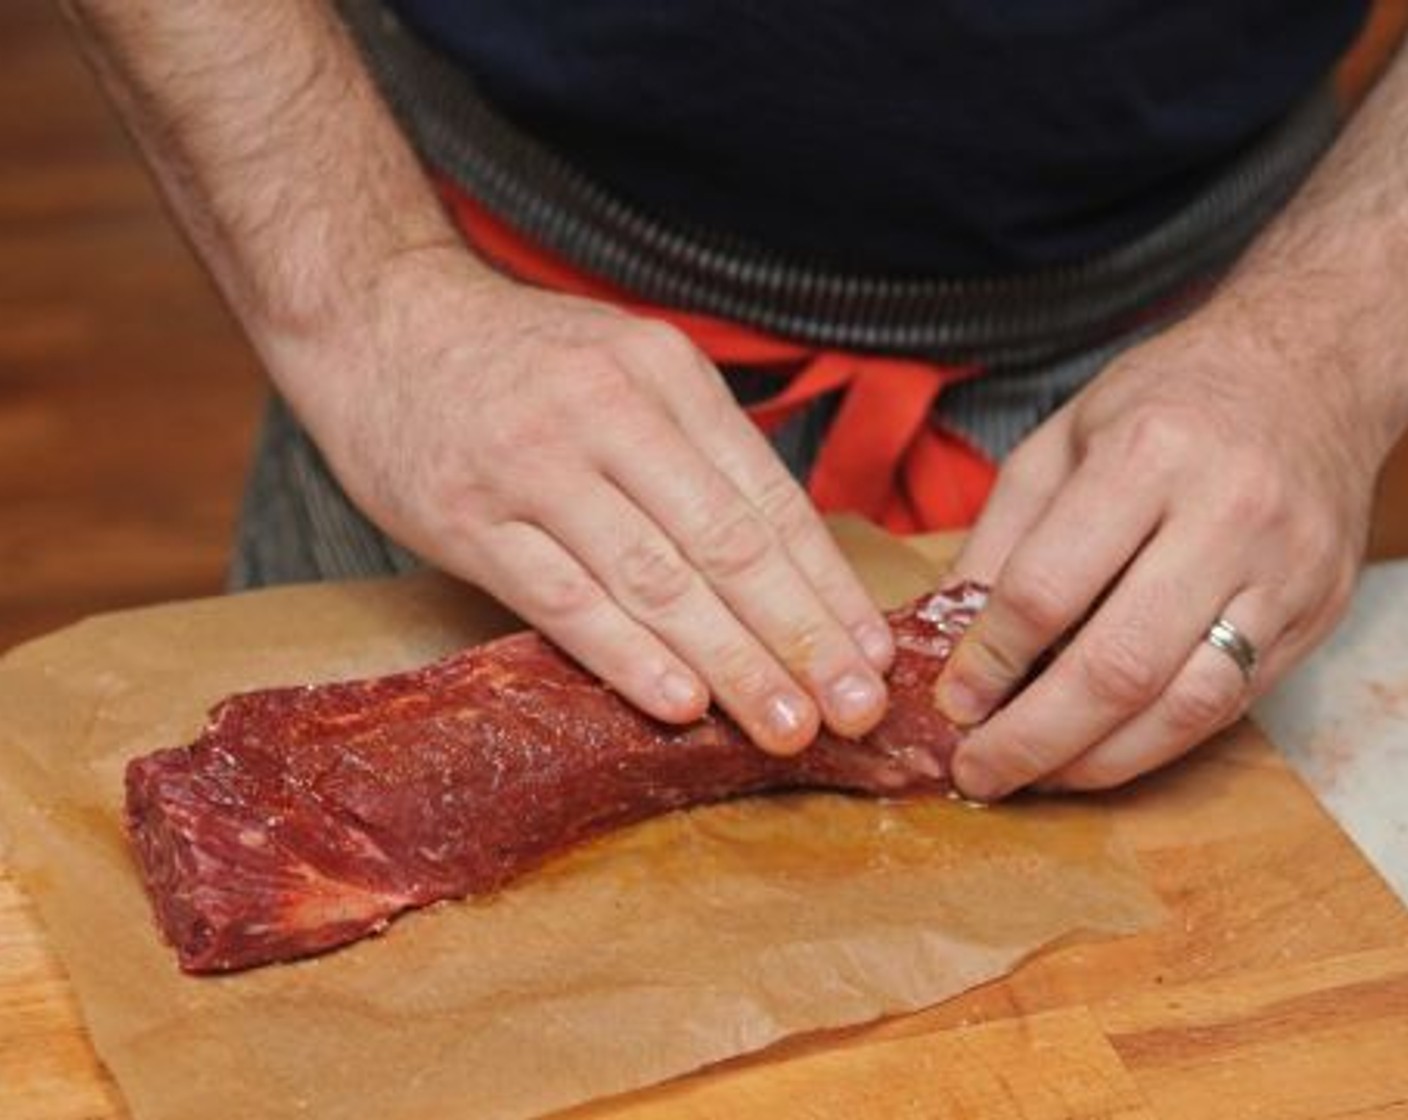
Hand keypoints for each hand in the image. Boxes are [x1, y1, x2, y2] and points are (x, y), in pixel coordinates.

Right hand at [282, 248, 893, 753]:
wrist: (379, 317)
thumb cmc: (520, 362)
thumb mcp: (625, 368)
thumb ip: (697, 452)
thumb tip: (786, 564)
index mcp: (665, 375)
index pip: (768, 499)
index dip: (828, 586)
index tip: (874, 653)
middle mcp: (607, 412)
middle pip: (726, 544)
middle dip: (801, 637)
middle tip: (855, 709)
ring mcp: (533, 465)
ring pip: (654, 579)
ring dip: (731, 663)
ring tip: (787, 725)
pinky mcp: (467, 518)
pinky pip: (561, 598)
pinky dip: (627, 656)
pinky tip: (680, 705)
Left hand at [934, 304, 1392, 797]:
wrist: (1308, 372)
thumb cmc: (1167, 401)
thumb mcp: (1062, 439)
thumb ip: (1002, 536)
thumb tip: (948, 634)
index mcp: (1147, 457)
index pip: (1048, 588)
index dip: (989, 660)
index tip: (952, 701)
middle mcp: (1228, 517)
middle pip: (1119, 665)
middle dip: (1035, 736)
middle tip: (978, 772)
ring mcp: (1285, 573)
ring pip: (1185, 705)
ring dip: (1098, 761)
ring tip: (1036, 777)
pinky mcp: (1317, 614)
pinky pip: (1230, 704)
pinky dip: (1158, 743)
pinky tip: (1103, 752)